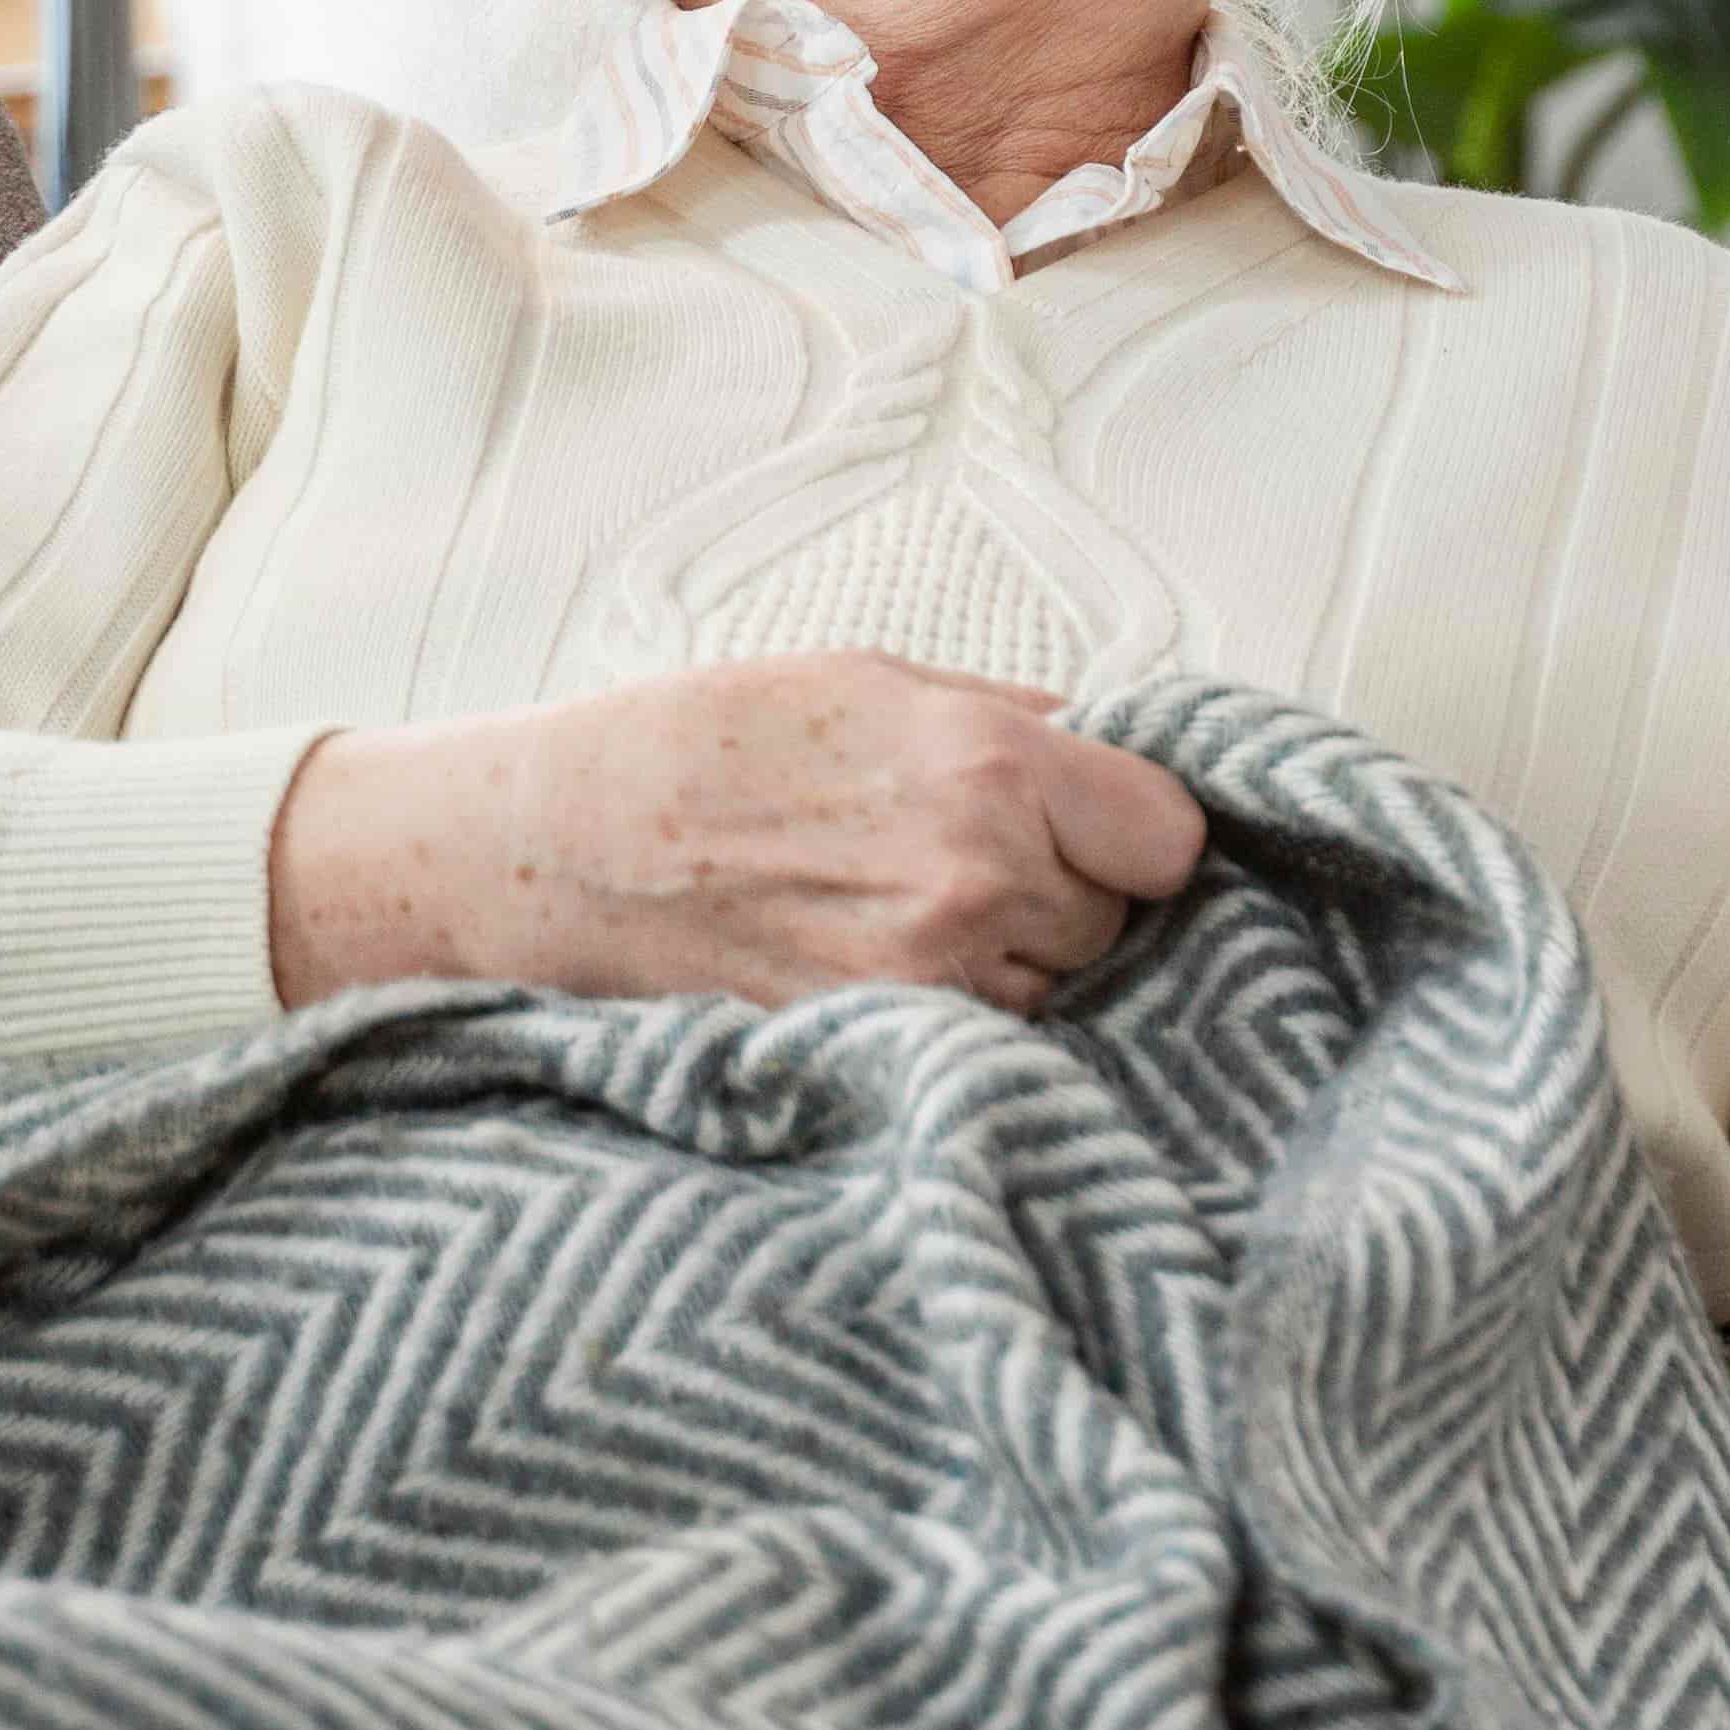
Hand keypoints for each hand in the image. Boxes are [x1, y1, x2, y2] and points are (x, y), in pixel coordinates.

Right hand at [271, 654, 1208, 1017]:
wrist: (559, 852)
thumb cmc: (699, 747)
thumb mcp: (865, 681)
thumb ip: (1003, 718)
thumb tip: (1099, 739)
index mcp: (991, 770)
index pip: (1169, 836)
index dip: (1138, 833)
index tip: (1102, 830)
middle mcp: (979, 883)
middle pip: (1117, 920)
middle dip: (1069, 896)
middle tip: (967, 864)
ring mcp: (930, 983)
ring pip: (1055, 992)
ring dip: (1013, 962)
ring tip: (898, 911)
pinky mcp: (878, 1048)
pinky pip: (979, 1041)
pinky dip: (954, 1013)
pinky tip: (875, 962)